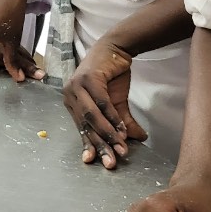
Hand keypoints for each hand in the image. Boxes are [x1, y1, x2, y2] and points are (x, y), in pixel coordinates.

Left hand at [64, 39, 147, 168]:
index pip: (81, 128)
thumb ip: (123, 122)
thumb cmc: (112, 75)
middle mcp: (70, 95)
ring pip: (92, 116)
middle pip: (85, 125)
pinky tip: (121, 129)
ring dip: (107, 134)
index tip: (97, 162)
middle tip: (111, 162)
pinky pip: (101, 102)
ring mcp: (76, 86)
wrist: (116, 49)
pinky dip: (112, 117)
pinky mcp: (88, 78)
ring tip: (121, 148)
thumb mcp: (118, 103)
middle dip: (100, 145)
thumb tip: (140, 139)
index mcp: (72, 103)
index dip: (90, 145)